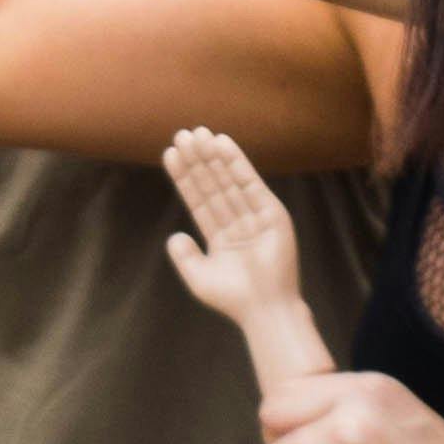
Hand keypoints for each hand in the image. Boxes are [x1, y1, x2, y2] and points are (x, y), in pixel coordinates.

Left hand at [163, 126, 336, 387]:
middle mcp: (238, 222)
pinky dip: (237, 163)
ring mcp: (255, 216)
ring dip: (213, 157)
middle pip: (213, 185)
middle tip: (182, 134)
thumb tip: (174, 235)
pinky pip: (251, 183)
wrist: (264, 310)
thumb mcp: (198, 277)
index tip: (170, 153)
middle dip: (197, 161)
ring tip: (197, 134)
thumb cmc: (233, 299)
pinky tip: (222, 144)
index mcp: (221, 236)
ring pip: (229, 181)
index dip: (184, 176)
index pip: (198, 199)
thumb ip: (184, 256)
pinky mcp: (273, 214)